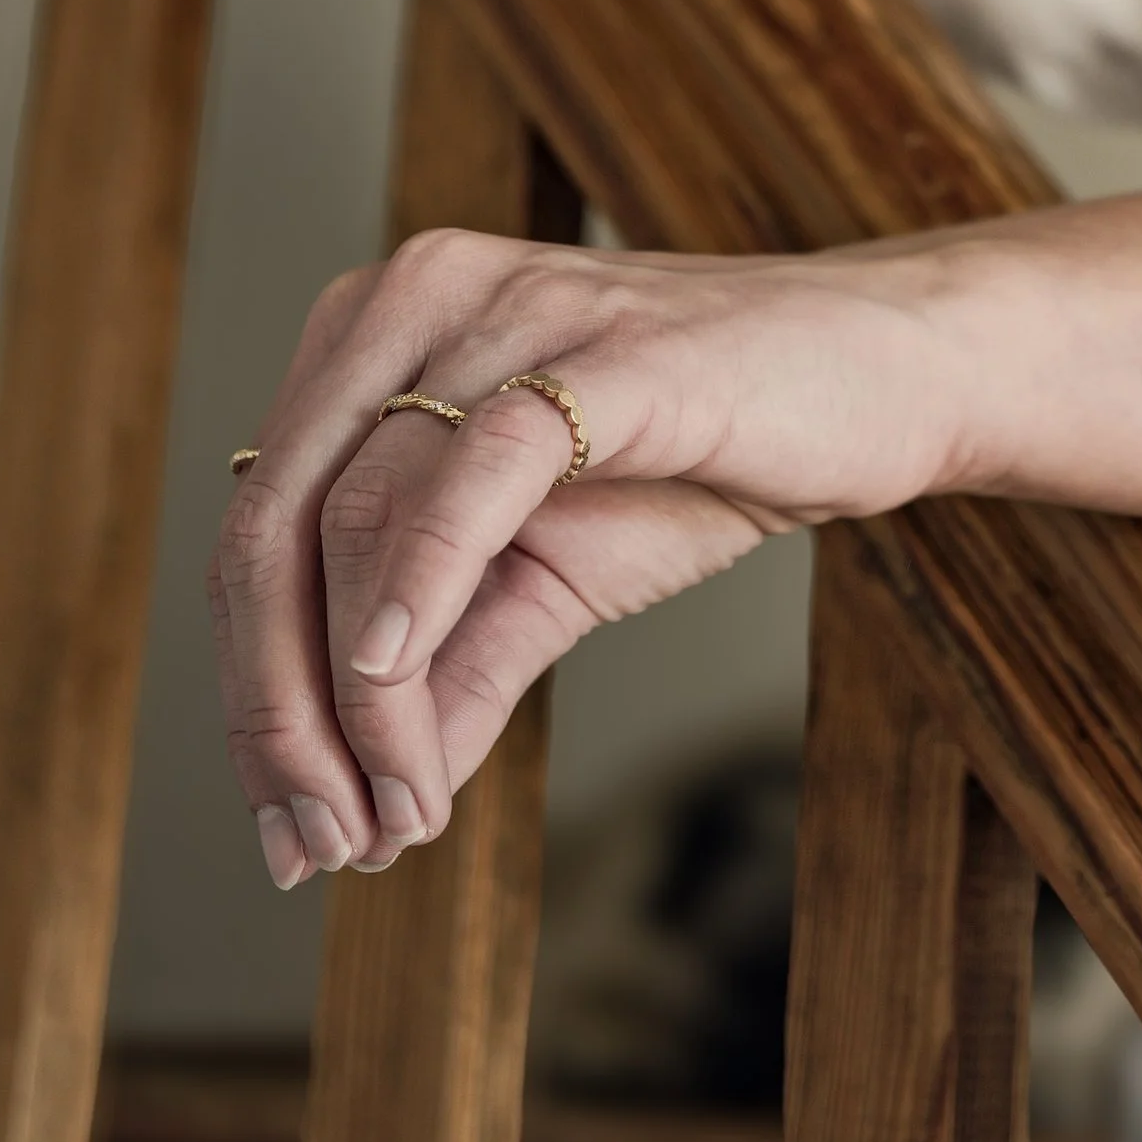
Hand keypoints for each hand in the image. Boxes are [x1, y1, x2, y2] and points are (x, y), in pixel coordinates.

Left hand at [206, 231, 955, 886]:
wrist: (888, 378)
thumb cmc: (714, 456)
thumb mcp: (557, 580)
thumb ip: (456, 674)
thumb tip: (373, 821)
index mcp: (376, 337)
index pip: (260, 529)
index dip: (252, 692)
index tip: (293, 829)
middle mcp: (416, 299)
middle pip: (277, 522)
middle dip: (276, 708)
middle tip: (315, 843)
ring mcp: (507, 310)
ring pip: (360, 510)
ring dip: (357, 692)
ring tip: (394, 810)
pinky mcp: (602, 347)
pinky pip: (475, 462)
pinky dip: (420, 577)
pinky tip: (395, 675)